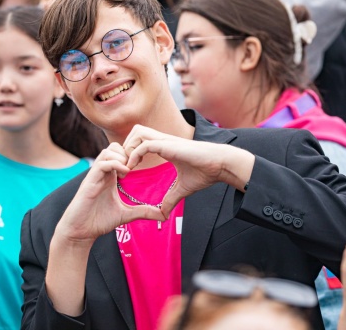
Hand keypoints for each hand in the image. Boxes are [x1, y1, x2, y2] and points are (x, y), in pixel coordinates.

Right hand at [54, 142, 164, 244]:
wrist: (80, 231)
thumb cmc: (98, 221)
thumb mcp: (126, 214)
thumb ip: (143, 211)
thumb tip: (164, 215)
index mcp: (111, 176)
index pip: (121, 154)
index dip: (133, 155)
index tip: (143, 167)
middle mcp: (103, 172)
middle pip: (115, 147)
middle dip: (128, 152)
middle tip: (137, 166)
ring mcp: (95, 175)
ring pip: (108, 151)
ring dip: (122, 157)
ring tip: (129, 171)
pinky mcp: (89, 181)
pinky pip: (102, 163)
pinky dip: (115, 164)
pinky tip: (124, 175)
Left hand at [123, 125, 253, 217]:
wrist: (221, 165)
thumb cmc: (206, 172)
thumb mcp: (183, 188)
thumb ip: (171, 199)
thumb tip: (164, 214)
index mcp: (165, 147)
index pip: (141, 140)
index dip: (131, 152)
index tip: (127, 170)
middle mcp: (163, 140)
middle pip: (135, 132)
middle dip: (126, 146)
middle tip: (124, 166)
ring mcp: (166, 141)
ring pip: (137, 133)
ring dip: (129, 148)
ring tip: (127, 166)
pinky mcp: (168, 145)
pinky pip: (145, 144)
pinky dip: (135, 154)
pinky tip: (132, 168)